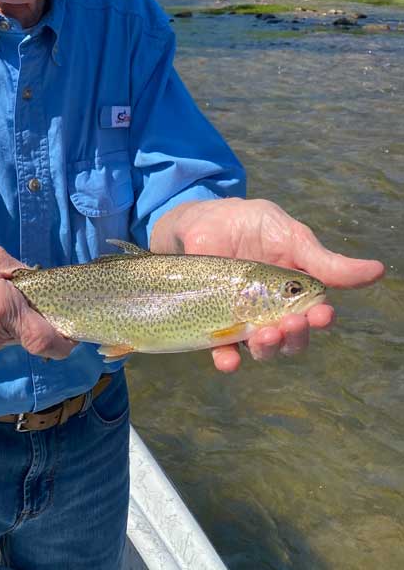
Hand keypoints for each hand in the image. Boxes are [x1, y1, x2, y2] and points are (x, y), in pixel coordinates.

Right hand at [0, 241, 74, 374]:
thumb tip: (43, 286)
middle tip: (4, 300)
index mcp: (0, 307)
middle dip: (23, 320)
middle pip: (25, 335)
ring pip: (6, 342)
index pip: (45, 340)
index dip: (64, 342)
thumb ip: (22, 275)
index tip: (71, 337)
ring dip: (2, 328)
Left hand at [150, 197, 384, 371]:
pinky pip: (223, 349)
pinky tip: (228, 358)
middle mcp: (273, 312)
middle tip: (288, 323)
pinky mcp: (214, 322)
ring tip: (264, 335)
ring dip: (267, 349)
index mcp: (296, 292)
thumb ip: (323, 259)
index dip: (320, 320)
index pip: (315, 316)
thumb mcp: (288, 233)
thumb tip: (377, 270)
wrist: (200, 218)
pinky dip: (228, 359)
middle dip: (295, 337)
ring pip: (262, 349)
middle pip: (292, 339)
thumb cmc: (250, 224)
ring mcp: (243, 319)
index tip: (321, 314)